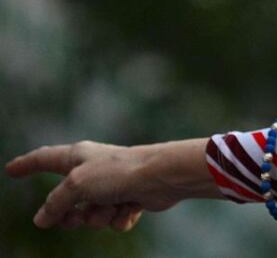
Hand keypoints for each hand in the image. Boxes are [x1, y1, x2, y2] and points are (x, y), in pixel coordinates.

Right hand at [5, 138, 214, 229]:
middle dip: (70, 216)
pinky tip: (132, 209)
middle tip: (76, 217)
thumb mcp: (76, 186)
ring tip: (114, 205)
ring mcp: (112, 185)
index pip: (44, 159)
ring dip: (99, 216)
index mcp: (77, 156)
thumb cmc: (118, 172)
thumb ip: (55, 204)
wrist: (161, 178)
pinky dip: (120, 218)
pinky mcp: (130, 199)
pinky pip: (113, 220)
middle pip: (66, 201)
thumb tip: (42, 219)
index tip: (11, 169)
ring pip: (90, 215)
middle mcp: (93, 169)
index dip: (27, 164)